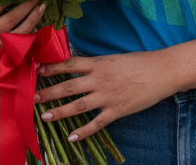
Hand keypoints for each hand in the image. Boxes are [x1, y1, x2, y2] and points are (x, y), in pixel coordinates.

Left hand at [35, 50, 178, 140]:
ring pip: (78, 106)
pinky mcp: (117, 111)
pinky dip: (83, 131)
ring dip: (60, 112)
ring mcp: (108, 96)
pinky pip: (96, 123)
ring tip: (45, 116)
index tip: (38, 70)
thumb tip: (79, 64)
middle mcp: (100, 79)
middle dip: (49, 92)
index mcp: (100, 63)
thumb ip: (97, 63)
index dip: (53, 68)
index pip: (71, 64)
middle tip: (33, 97)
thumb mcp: (115, 58)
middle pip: (69, 87)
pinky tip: (71, 137)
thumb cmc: (140, 62)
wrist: (162, 71)